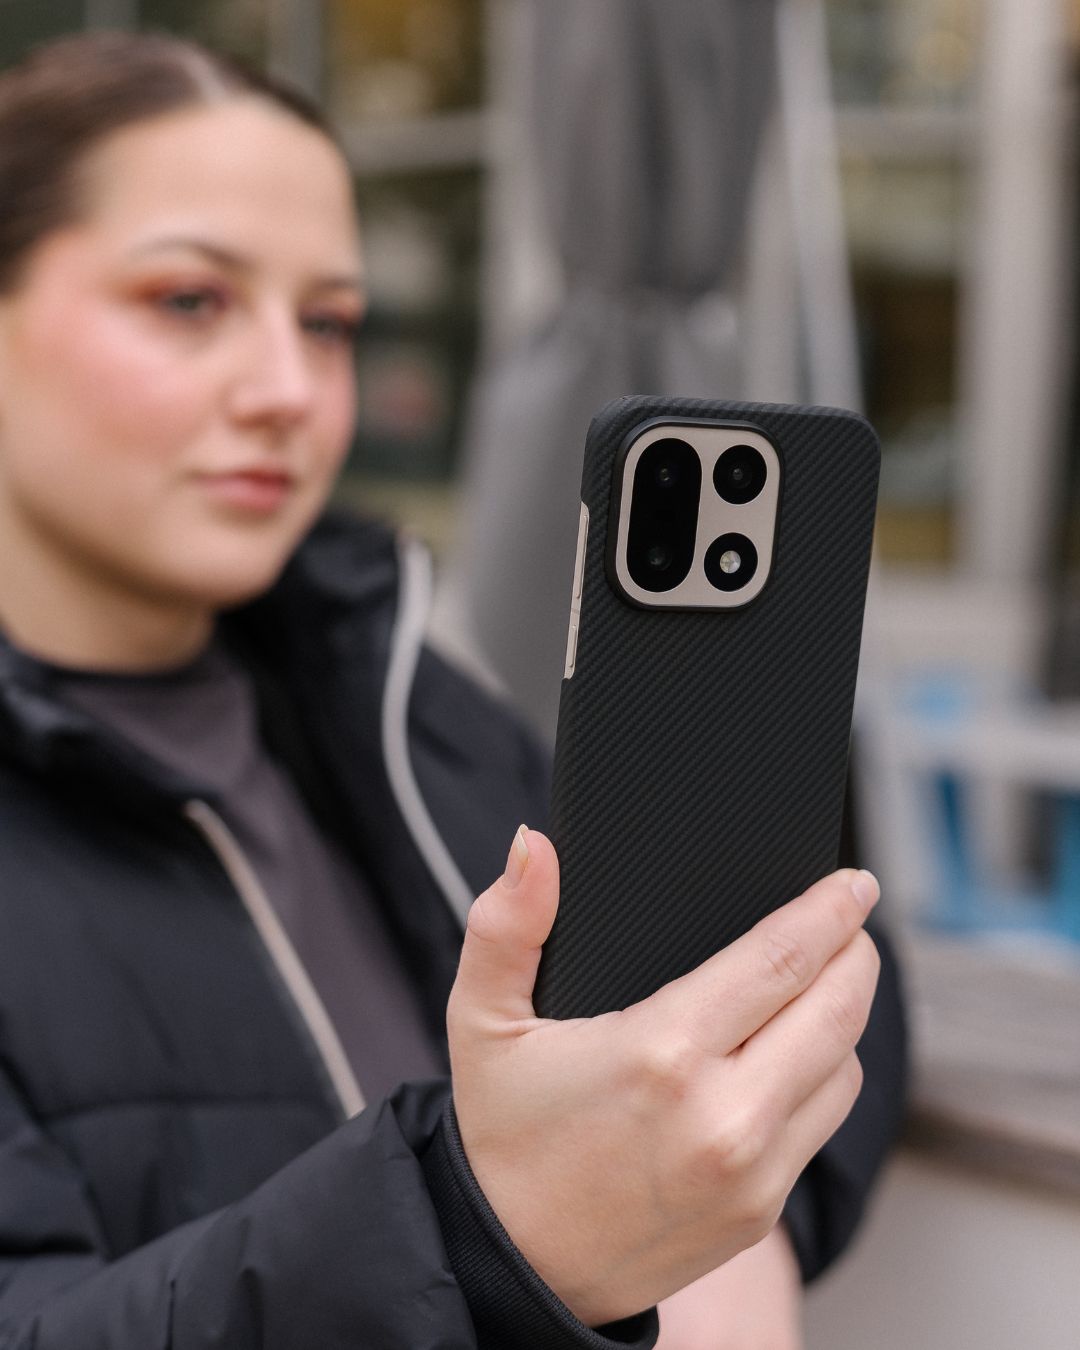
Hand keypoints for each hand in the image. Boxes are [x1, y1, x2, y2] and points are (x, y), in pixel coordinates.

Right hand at [447, 828, 879, 1326]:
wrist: (512, 1266)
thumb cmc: (501, 1134)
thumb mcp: (481, 1020)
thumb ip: (506, 924)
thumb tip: (532, 846)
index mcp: (659, 1053)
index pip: (780, 959)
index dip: (829, 911)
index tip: (854, 882)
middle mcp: (721, 1116)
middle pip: (836, 1009)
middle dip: (856, 951)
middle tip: (855, 916)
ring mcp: (750, 1173)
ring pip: (842, 1067)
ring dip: (847, 1014)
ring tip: (830, 977)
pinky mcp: (759, 1212)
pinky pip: (822, 1124)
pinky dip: (826, 1075)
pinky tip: (803, 1049)